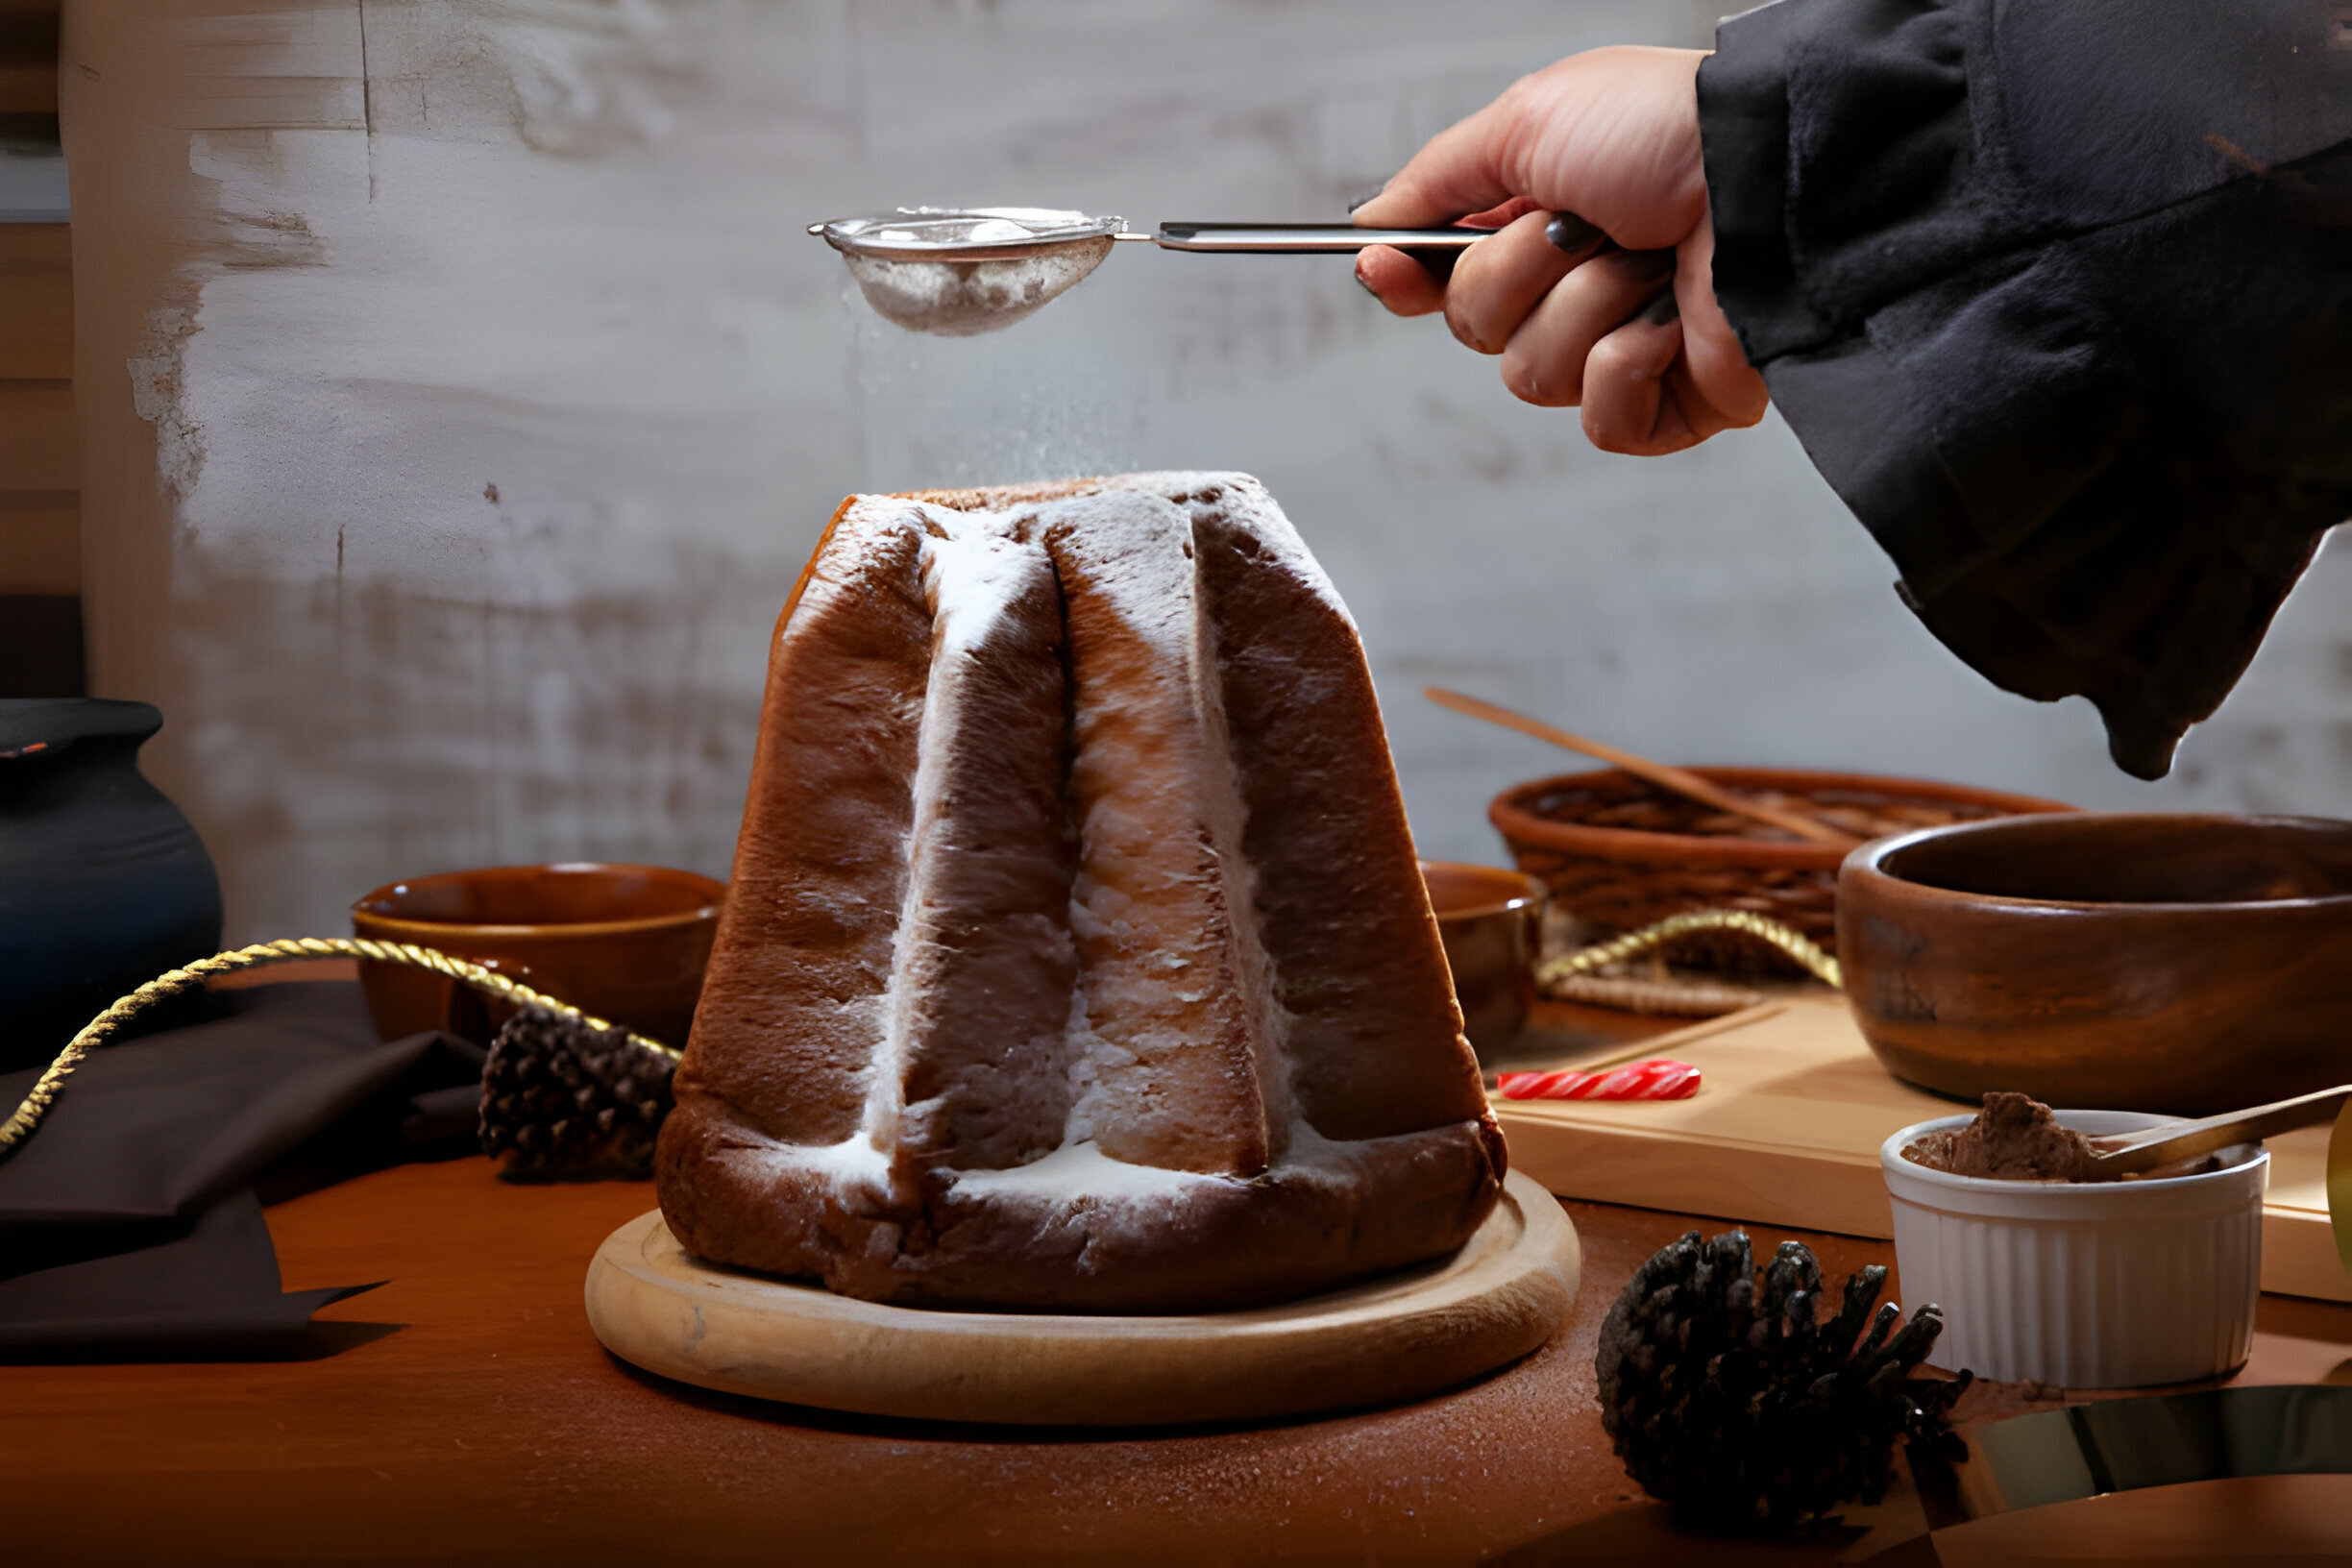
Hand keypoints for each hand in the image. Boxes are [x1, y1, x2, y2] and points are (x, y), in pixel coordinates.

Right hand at [1353, 47, 1767, 454]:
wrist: (1772, 184)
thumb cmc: (1671, 133)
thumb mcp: (1529, 121)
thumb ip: (1439, 178)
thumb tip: (1372, 224)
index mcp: (1542, 220)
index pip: (1444, 276)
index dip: (1410, 277)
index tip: (1387, 267)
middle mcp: (1577, 285)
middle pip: (1476, 327)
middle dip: (1521, 273)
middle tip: (1584, 226)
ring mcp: (1621, 347)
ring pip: (1533, 376)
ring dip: (1585, 308)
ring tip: (1650, 262)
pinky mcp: (1669, 404)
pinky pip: (1601, 421)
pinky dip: (1626, 365)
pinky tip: (1669, 322)